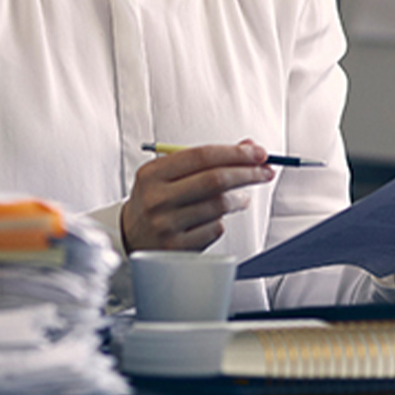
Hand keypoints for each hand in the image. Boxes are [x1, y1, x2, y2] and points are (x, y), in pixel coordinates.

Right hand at [120, 140, 274, 252]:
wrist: (128, 236)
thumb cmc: (155, 199)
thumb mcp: (169, 173)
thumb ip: (206, 159)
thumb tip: (247, 146)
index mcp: (153, 174)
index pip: (202, 156)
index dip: (236, 153)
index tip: (258, 153)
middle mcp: (157, 198)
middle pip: (215, 180)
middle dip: (247, 173)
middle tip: (265, 171)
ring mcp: (166, 225)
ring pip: (219, 206)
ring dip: (239, 198)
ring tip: (243, 196)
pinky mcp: (177, 247)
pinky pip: (214, 229)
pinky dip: (222, 220)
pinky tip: (218, 217)